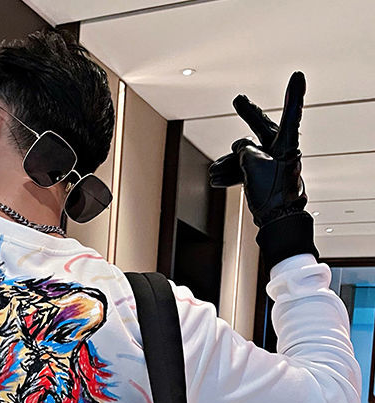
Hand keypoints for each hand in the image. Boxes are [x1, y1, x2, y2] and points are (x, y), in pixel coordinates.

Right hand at [208, 71, 318, 268]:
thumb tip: (242, 146)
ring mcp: (272, 163)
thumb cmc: (272, 191)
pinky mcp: (264, 177)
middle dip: (248, 116)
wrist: (276, 218)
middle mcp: (281, 150)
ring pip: (246, 154)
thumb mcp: (253, 163)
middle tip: (238, 100)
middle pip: (261, 129)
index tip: (297, 76)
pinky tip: (216, 179)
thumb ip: (245, 148)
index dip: (293, 94)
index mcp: (287, 143)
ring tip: (214, 172)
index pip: (292, 113)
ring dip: (229, 163)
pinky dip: (231, 173)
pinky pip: (245, 169)